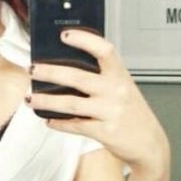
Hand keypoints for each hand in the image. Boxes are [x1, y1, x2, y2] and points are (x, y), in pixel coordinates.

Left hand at [28, 30, 168, 173]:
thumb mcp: (123, 90)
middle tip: (32, 69)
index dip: (85, 40)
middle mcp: (116, 91)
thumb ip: (102, 78)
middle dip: (50, 72)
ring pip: (71, 103)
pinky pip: (75, 125)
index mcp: (120, 76)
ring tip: (30, 98)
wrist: (149, 145)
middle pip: (78, 77)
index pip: (104, 50)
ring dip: (46, 101)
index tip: (64, 35)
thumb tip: (66, 68)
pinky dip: (59, 123)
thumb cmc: (132, 114)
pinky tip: (48, 120)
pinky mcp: (105, 132)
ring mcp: (111, 111)